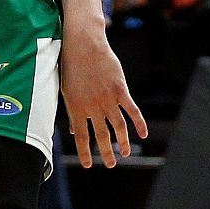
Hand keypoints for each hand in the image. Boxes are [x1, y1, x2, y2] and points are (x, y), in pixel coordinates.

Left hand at [61, 28, 146, 168]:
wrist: (83, 43)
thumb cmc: (71, 65)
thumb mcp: (66, 88)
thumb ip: (72, 110)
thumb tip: (74, 131)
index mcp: (75, 106)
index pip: (81, 136)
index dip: (85, 152)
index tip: (89, 165)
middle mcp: (92, 106)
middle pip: (101, 135)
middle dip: (106, 152)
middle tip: (111, 164)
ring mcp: (107, 98)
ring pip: (118, 127)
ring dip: (123, 141)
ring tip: (124, 152)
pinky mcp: (120, 90)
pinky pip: (132, 111)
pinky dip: (139, 123)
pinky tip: (143, 134)